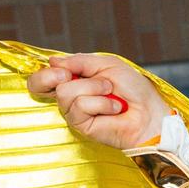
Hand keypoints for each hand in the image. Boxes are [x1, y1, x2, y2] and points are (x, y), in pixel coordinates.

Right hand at [26, 53, 170, 149]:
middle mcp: (70, 96)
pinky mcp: (82, 126)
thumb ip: (79, 61)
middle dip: (51, 76)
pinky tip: (113, 108)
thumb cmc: (135, 89)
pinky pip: (80, 106)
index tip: (62, 70)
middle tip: (69, 76)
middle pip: (37, 85)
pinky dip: (100, 102)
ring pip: (64, 92)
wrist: (151, 111)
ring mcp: (75, 112)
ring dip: (93, 88)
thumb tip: (53, 61)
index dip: (45, 71)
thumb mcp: (107, 65)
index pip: (43, 77)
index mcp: (74, 79)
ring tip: (111, 93)